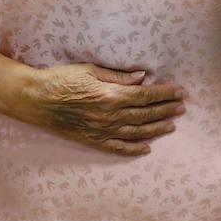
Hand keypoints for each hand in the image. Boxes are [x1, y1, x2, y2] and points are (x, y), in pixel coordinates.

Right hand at [25, 64, 185, 155]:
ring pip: (136, 132)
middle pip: (145, 114)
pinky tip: (146, 148)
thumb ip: (118, 77)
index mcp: (112, 96)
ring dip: (156, 129)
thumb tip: (142, 78)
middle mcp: (110, 116)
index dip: (165, 94)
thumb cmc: (62, 79)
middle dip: (166, 110)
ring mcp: (102, 131)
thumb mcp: (91, 70)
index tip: (180, 92)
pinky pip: (118, 147)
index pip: (146, 96)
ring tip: (171, 125)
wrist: (37, 99)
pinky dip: (133, 149)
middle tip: (182, 107)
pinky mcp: (93, 140)